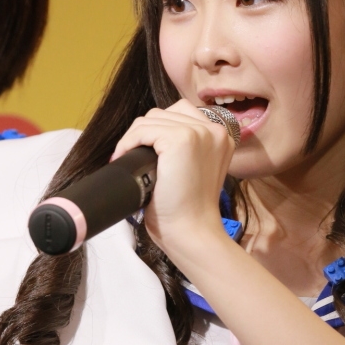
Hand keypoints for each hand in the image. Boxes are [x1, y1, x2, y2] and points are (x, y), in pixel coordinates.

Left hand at [111, 100, 234, 252]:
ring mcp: (199, 133)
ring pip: (152, 118)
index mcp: (220, 137)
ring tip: (127, 158)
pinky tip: (124, 158)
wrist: (191, 231)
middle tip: (132, 156)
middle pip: (165, 113)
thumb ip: (187, 151)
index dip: (158, 130)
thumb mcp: (195, 171)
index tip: (145, 152)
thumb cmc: (188, 210)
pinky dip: (128, 142)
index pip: (181, 114)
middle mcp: (215, 130)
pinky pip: (144, 129)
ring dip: (134, 137)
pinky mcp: (182, 139)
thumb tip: (152, 140)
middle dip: (145, 132)